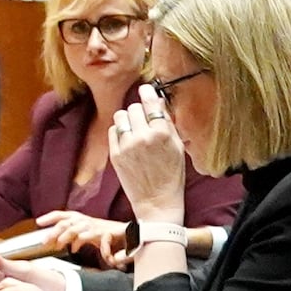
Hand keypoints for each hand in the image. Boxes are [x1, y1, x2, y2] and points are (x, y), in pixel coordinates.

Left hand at [40, 210, 131, 260]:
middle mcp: (83, 219)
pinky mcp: (100, 233)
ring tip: (58, 245)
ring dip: (64, 237)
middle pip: (64, 223)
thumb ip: (70, 236)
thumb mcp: (82, 232)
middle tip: (45, 242)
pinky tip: (75, 249)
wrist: (122, 233)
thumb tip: (56, 242)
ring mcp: (92, 225)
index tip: (38, 222)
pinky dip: (79, 242)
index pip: (60, 214)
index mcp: (77, 217)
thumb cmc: (100, 233)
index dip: (49, 217)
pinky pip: (87, 236)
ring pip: (74, 229)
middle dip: (53, 232)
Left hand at [101, 89, 189, 222]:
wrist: (157, 202)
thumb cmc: (171, 175)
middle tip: (145, 120)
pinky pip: (113, 130)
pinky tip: (128, 140)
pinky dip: (119, 132)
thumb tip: (159, 102)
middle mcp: (142, 137)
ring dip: (128, 119)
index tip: (145, 88)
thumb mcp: (177, 147)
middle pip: (135, 108)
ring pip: (120, 116)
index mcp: (162, 134)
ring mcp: (127, 146)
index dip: (148, 93)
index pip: (151, 103)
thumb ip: (168, 123)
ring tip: (135, 130)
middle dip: (140, 111)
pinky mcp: (115, 155)